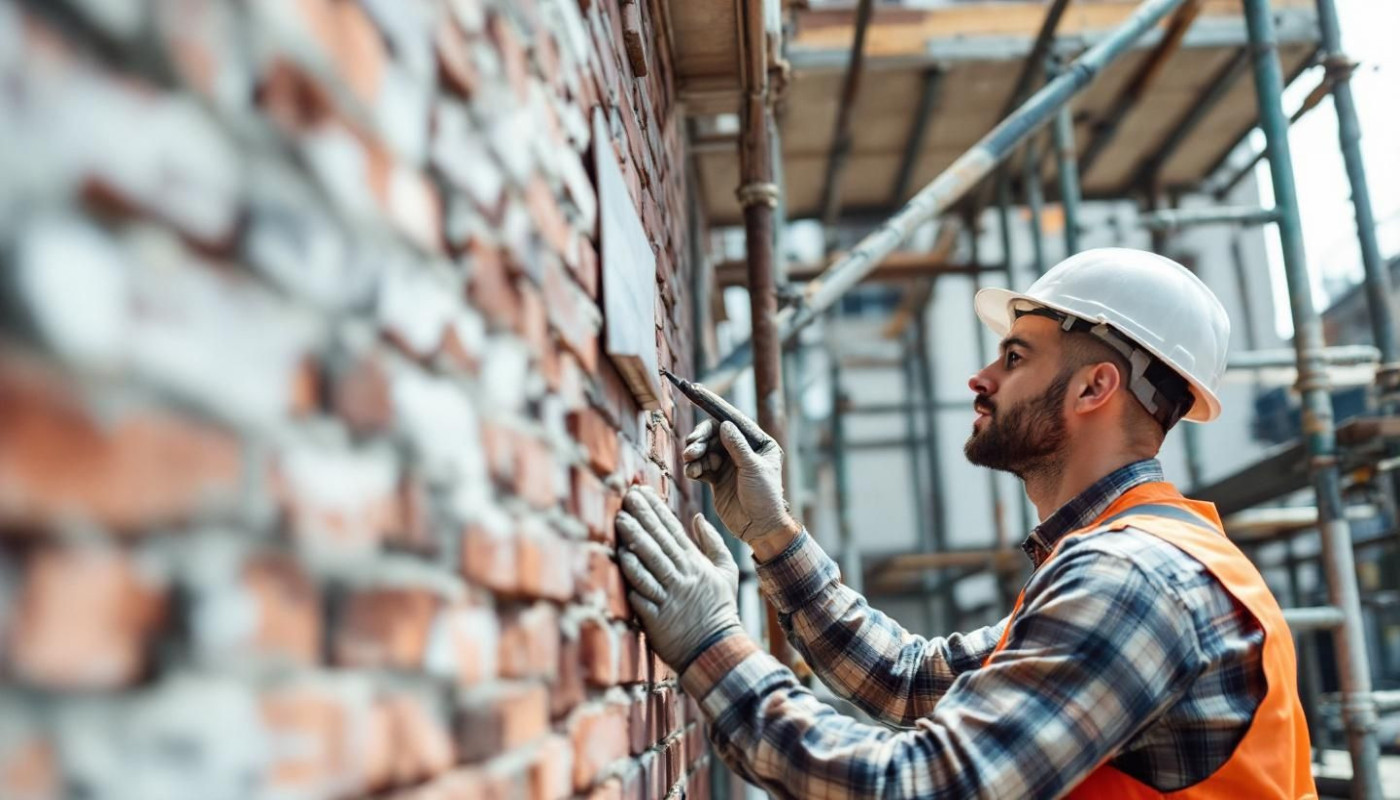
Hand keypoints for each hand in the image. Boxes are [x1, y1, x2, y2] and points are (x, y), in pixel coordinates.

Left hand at [615, 486, 740, 671]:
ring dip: (634, 541)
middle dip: (643, 518)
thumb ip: (713, 544)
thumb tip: (699, 518)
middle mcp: (682, 577)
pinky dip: (634, 576)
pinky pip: (644, 594)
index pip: (674, 531)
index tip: (642, 492)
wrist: (717, 651)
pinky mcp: (658, 618)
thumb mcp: (726, 574)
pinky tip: (622, 560)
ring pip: (650, 564)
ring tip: (620, 521)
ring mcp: (670, 597)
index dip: (657, 510)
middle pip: (659, 542)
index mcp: (696, 565)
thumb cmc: (719, 611)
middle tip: (626, 498)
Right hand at [682, 411, 800, 558]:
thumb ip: (737, 447)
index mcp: (759, 443)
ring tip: (692, 462)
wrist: (759, 529)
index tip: (697, 390)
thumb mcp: (753, 469)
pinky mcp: (717, 478)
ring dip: (695, 453)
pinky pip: (700, 466)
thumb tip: (724, 424)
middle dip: (700, 438)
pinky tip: (694, 474)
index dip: (715, 405)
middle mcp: (743, 450)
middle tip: (692, 449)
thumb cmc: (765, 498)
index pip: (734, 419)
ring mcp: (728, 463)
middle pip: (714, 433)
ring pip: (704, 449)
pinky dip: (694, 467)